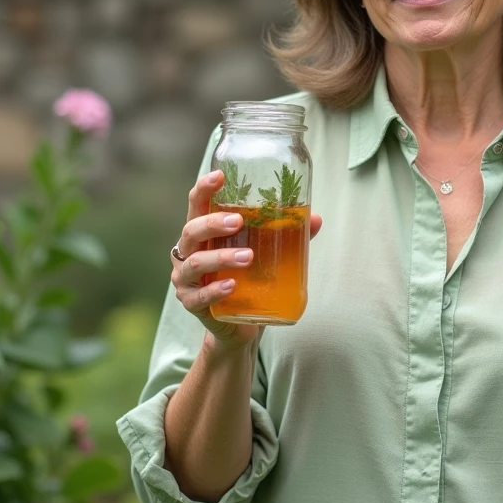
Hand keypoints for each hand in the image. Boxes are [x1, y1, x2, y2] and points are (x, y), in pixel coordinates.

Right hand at [171, 169, 322, 351]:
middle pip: (191, 231)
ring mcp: (186, 280)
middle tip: (239, 221)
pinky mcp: (191, 304)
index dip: (204, 188)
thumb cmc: (248, 281)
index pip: (197, 205)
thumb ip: (285, 236)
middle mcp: (188, 253)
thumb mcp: (266, 255)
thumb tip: (316, 219)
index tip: (220, 176)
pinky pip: (198, 296)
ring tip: (248, 257)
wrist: (239, 326)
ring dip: (221, 257)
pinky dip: (215, 290)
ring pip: (195, 263)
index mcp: (203, 234)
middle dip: (213, 223)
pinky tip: (232, 286)